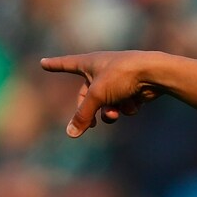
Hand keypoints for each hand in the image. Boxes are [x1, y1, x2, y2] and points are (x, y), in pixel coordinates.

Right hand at [40, 51, 161, 136]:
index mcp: (89, 63)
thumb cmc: (121, 76)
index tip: (43, 63)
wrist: (153, 73)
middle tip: (91, 126)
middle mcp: (101, 71)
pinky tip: (135, 100)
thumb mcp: (97, 96)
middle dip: (90, 112)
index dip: (55, 65)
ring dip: (110, 111)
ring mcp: (117, 80)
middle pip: (87, 96)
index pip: (66, 64)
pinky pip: (123, 104)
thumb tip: (70, 134)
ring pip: (107, 104)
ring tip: (116, 111)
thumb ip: (83, 115)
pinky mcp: (132, 89)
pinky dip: (127, 106)